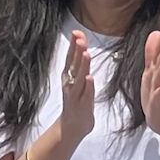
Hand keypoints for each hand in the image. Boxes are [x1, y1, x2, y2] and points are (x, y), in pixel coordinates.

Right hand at [55, 30, 96, 148]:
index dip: (73, 45)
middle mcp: (70, 84)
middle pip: (74, 65)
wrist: (71, 127)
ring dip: (82, 66)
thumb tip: (82, 45)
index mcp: (69, 77)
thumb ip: (80, 64)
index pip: (71, 57)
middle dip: (76, 51)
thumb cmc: (76, 102)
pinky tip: (90, 78)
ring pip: (79, 79)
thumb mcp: (77, 80)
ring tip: (86, 54)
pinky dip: (87, 87)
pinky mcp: (81, 106)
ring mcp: (75, 96)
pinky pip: (85, 96)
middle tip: (80, 37)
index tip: (77, 32)